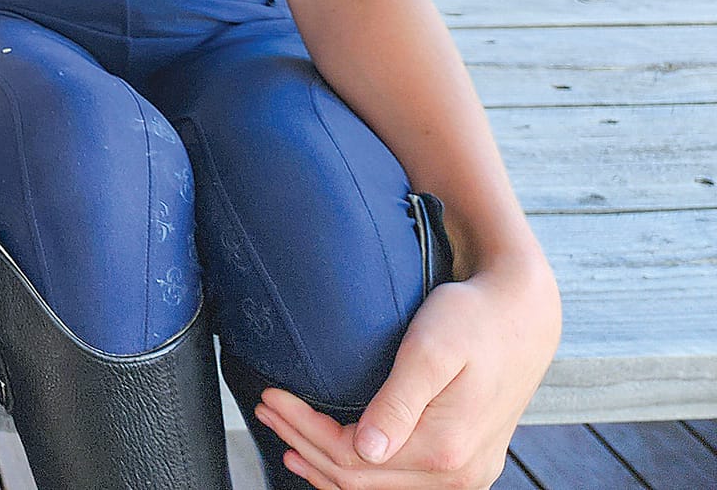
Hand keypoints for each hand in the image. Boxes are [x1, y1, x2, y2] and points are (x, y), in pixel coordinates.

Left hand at [254, 261, 559, 487]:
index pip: (352, 457)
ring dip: (326, 466)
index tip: (271, 395)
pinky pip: (400, 485)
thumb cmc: (473, 319)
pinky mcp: (466, 465)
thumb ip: (399, 402)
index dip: (304, 428)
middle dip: (305, 444)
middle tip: (265, 410)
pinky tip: (330, 460)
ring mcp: (466, 475)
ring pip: (377, 489)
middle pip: (359, 479)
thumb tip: (366, 450)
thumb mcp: (431, 349)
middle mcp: (460, 474)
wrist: (524, 317)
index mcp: (446, 449)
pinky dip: (359, 475)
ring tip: (286, 439)